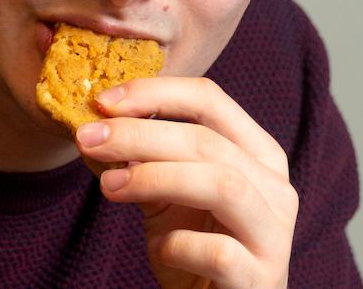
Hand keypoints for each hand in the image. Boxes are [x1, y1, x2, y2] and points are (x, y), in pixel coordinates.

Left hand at [75, 77, 297, 287]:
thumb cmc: (192, 247)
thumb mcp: (162, 195)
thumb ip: (136, 160)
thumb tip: (90, 127)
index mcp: (256, 154)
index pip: (210, 100)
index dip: (154, 92)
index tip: (102, 101)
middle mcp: (275, 188)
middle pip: (208, 141)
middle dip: (139, 134)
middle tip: (88, 138)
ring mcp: (273, 236)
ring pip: (223, 185)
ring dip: (155, 178)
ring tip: (108, 187)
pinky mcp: (259, 281)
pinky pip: (219, 252)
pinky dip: (180, 245)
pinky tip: (161, 249)